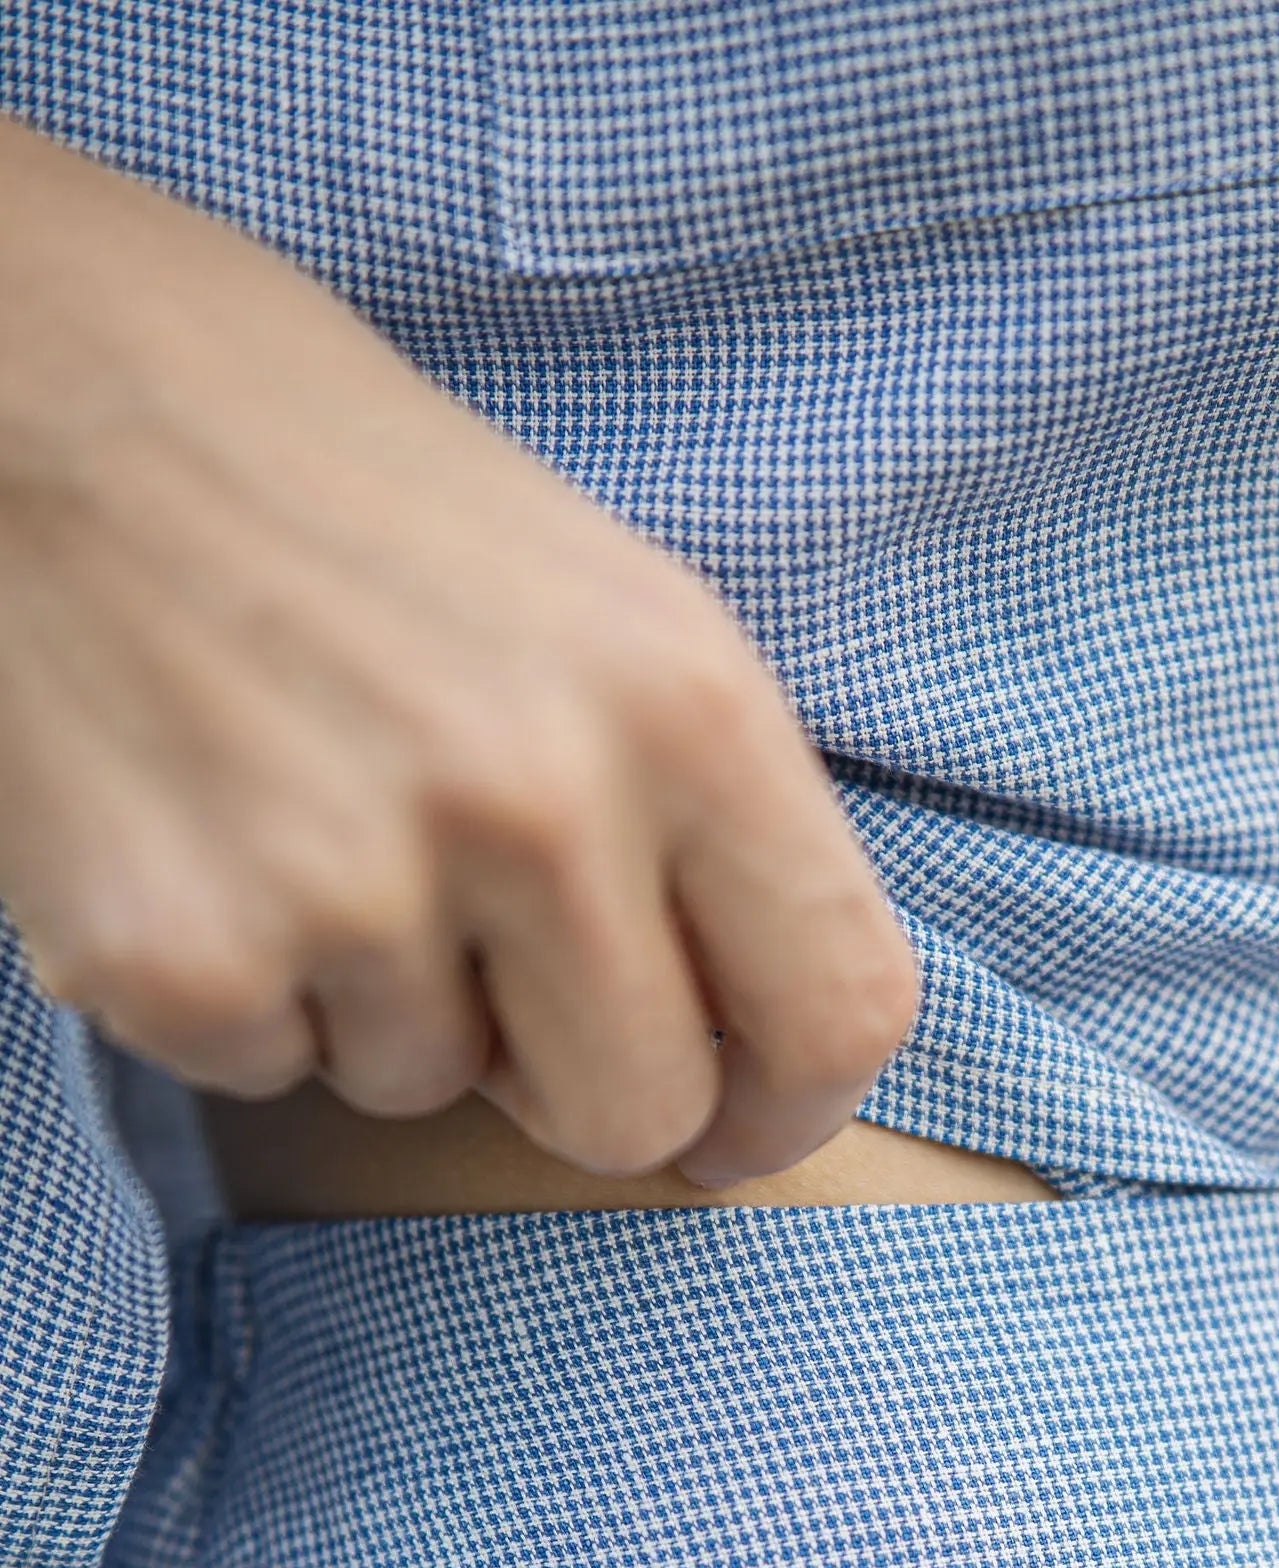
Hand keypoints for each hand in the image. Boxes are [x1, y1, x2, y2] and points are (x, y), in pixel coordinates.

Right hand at [0, 117, 916, 1183]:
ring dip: (374, 1000)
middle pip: (637, 1118)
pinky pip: (263, 1072)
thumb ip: (695, 814)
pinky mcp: (184, 956)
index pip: (837, 1006)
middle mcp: (540, 801)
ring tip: (301, 809)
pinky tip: (195, 827)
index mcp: (682, 700)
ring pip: (425, 1090)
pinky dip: (231, 988)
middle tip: (491, 985)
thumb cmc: (334, 486)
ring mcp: (354, 887)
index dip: (791, 1106)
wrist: (34, 369)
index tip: (740, 1124)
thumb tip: (750, 1036)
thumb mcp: (594, 598)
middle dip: (570, 1089)